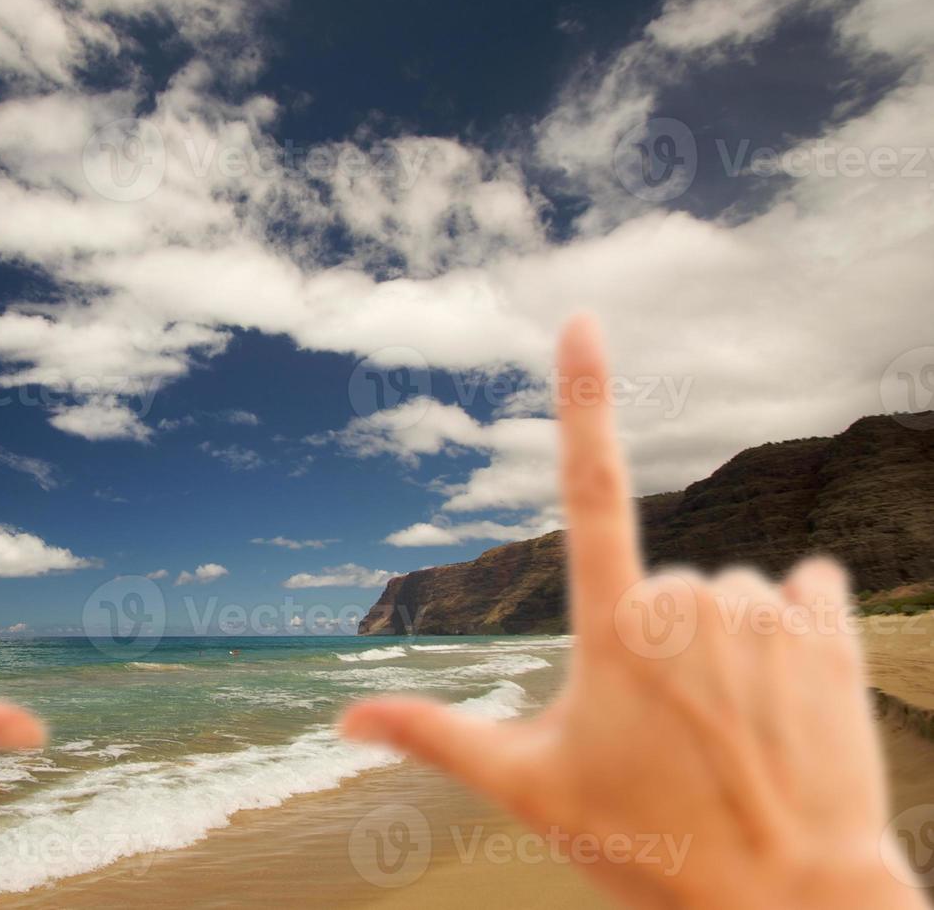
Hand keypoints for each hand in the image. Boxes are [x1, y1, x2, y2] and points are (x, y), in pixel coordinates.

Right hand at [341, 317, 925, 908]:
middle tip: (664, 732)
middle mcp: (688, 604)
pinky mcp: (830, 634)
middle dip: (656, 639)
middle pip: (660, 581)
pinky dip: (793, 627)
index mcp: (611, 629)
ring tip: (725, 730)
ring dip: (722, 644)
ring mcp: (765, 616)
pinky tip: (785, 698)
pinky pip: (805, 588)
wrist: (792, 908)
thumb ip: (435, 736)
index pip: (589, 488)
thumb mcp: (529, 790)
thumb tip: (339, 719)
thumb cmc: (650, 849)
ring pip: (727, 592)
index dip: (582, 399)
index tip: (581, 320)